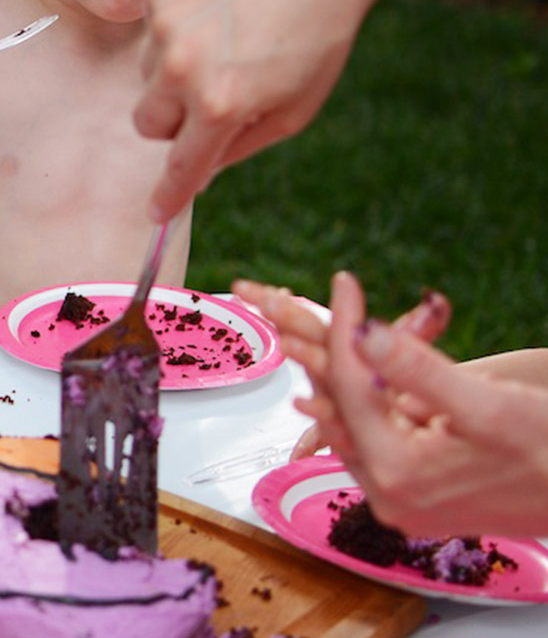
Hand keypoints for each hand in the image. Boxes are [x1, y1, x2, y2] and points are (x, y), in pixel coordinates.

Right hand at [132, 0, 383, 223]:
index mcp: (222, 105)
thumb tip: (203, 171)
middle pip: (148, 121)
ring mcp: (165, 25)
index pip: (181, 166)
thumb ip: (243, 145)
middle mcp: (184, 69)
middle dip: (173, 120)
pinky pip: (151, 26)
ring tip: (227, 37)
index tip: (156, 213)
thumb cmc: (319, 33)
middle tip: (212, 95)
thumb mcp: (296, 107)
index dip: (168, 194)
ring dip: (175, 68)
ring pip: (148, 73)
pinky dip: (176, 24)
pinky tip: (218, 5)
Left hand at [239, 272, 547, 537]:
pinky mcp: (413, 498)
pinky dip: (366, 404)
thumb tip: (362, 333)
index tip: (343, 282)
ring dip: (341, 375)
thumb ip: (420, 372)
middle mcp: (387, 496)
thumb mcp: (489, 406)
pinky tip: (351, 377)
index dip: (344, 326)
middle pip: (340, 406)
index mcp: (397, 473)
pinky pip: (374, 440)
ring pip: (354, 423)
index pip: (351, 385)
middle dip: (324, 348)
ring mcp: (398, 502)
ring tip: (318, 326)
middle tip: (295, 300)